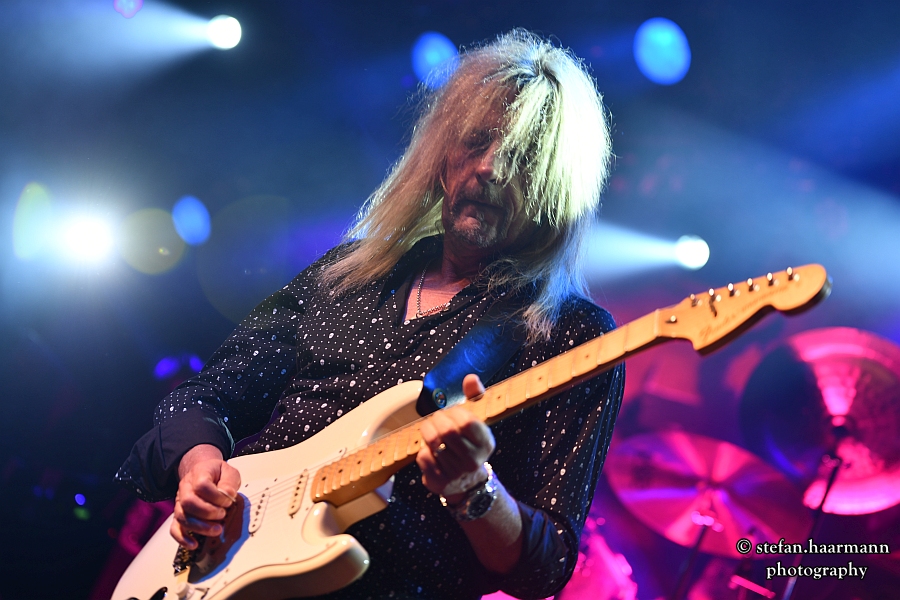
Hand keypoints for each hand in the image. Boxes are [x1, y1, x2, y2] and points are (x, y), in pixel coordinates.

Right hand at [171, 444, 240, 548]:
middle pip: (188, 502)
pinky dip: (182, 538)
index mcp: (198, 474)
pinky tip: (194, 544)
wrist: (203, 473)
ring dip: (200, 526)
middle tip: (222, 515)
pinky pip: (174, 528)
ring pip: (182, 517)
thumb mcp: (228, 472)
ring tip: (217, 530)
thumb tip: (229, 495)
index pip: (202, 485)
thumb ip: (229, 482)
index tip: (228, 501)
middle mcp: (185, 488)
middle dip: (208, 512)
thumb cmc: (217, 474)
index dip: (216, 496)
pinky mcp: (179, 515)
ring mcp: (180, 502)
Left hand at [416, 374, 494, 502]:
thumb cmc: (469, 443)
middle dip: (436, 420)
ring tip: (431, 431)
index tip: (452, 413)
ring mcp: (456, 473)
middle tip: (436, 419)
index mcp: (486, 443)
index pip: (466, 421)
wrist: (466, 482)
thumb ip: (474, 397)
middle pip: (446, 431)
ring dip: (427, 433)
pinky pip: (423, 457)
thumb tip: (470, 378)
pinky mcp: (440, 482)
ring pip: (432, 444)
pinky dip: (422, 450)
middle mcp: (473, 460)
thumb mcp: (476, 420)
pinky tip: (431, 450)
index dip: (454, 413)